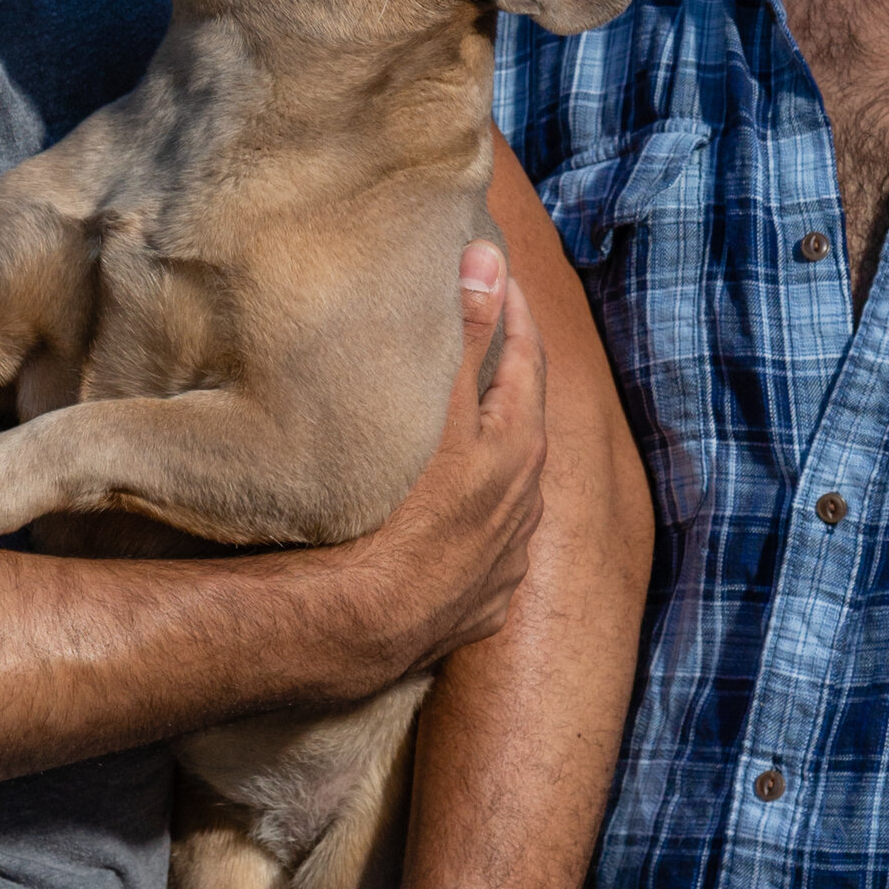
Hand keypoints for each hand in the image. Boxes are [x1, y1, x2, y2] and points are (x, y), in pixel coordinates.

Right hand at [343, 246, 547, 687]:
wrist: (358, 627)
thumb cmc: (395, 511)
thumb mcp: (437, 413)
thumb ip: (464, 333)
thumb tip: (491, 260)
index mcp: (520, 452)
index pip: (530, 361)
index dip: (514, 312)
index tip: (499, 274)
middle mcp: (525, 508)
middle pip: (524, 425)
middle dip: (506, 379)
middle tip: (482, 339)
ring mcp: (505, 562)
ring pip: (508, 491)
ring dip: (492, 452)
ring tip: (462, 425)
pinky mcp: (478, 605)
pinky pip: (485, 549)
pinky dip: (474, 519)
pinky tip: (449, 517)